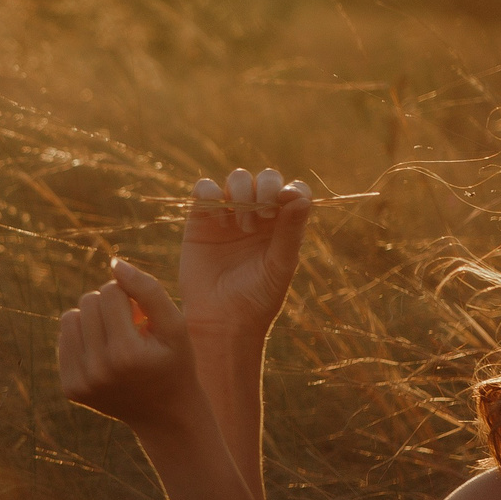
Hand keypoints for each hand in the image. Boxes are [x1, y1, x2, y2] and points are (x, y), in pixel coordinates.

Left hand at [59, 260, 201, 428]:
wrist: (164, 413)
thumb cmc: (172, 361)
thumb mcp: (174, 325)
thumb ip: (148, 290)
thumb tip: (114, 263)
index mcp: (126, 354)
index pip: (110, 292)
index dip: (129, 295)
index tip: (143, 314)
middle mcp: (98, 370)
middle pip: (87, 301)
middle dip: (110, 305)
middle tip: (131, 326)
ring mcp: (81, 382)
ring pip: (70, 317)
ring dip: (93, 319)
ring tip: (117, 337)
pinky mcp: (69, 389)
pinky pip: (64, 339)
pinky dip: (83, 338)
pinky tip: (104, 354)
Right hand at [178, 166, 311, 341]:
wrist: (221, 320)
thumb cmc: (257, 298)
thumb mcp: (280, 265)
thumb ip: (290, 232)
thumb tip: (301, 198)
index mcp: (282, 225)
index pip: (292, 191)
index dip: (290, 189)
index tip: (284, 201)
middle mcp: (257, 216)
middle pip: (265, 179)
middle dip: (264, 189)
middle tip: (262, 216)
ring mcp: (228, 216)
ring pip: (236, 179)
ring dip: (240, 192)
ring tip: (240, 225)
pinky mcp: (200, 220)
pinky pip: (203, 190)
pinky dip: (210, 193)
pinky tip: (217, 218)